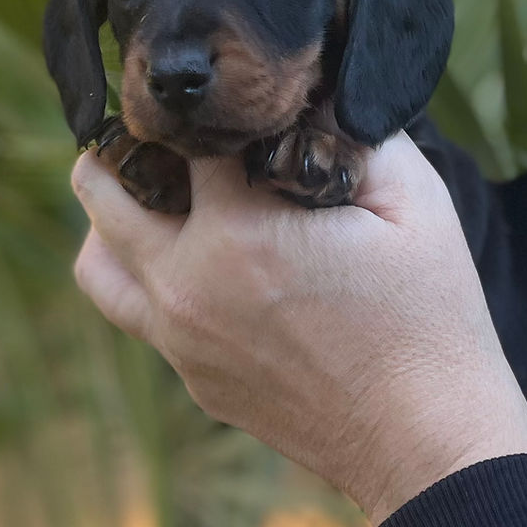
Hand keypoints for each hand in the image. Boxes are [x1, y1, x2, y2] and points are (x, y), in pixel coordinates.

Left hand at [71, 132, 526, 525]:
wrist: (429, 435)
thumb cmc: (431, 316)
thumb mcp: (416, 200)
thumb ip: (359, 131)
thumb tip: (318, 92)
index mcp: (241, 235)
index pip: (189, 138)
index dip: (217, 107)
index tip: (243, 101)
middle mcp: (188, 288)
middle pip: (104, 191)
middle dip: (130, 147)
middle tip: (174, 133)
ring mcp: (183, 343)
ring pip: (96, 264)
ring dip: (112, 218)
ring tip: (159, 195)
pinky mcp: (196, 382)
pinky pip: (138, 315)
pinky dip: (147, 275)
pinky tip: (203, 263)